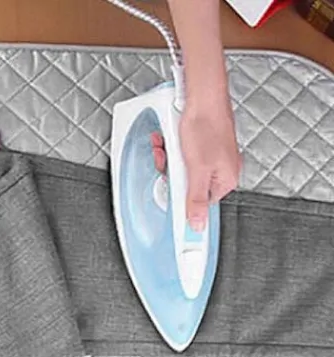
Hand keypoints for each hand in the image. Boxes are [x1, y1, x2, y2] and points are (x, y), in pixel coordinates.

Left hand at [151, 95, 240, 231]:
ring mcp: (211, 155)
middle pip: (189, 185)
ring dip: (169, 159)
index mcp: (226, 179)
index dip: (183, 199)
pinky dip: (171, 148)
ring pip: (182, 169)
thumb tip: (198, 225)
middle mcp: (221, 168)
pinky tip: (168, 139)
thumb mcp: (196, 171)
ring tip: (167, 147)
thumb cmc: (205, 126)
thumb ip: (196, 200)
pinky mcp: (202, 143)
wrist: (203, 95)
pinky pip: (182, 154)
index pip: (201, 203)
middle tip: (169, 163)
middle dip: (172, 174)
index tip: (170, 197)